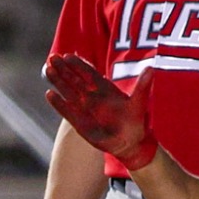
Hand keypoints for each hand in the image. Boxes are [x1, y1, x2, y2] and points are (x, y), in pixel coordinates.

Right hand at [42, 55, 158, 170]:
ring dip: (58, 81)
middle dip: (64, 69)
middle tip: (52, 57)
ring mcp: (85, 109)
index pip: (89, 73)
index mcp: (104, 89)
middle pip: (75, 80)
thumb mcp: (139, 103)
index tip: (68, 55)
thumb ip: (142, 86)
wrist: (130, 143)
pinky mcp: (80, 123)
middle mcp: (92, 97)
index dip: (79, 64)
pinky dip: (59, 104)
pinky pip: (67, 111)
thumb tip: (151, 68)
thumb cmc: (135, 122)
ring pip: (68, 92)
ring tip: (47, 69)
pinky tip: (49, 94)